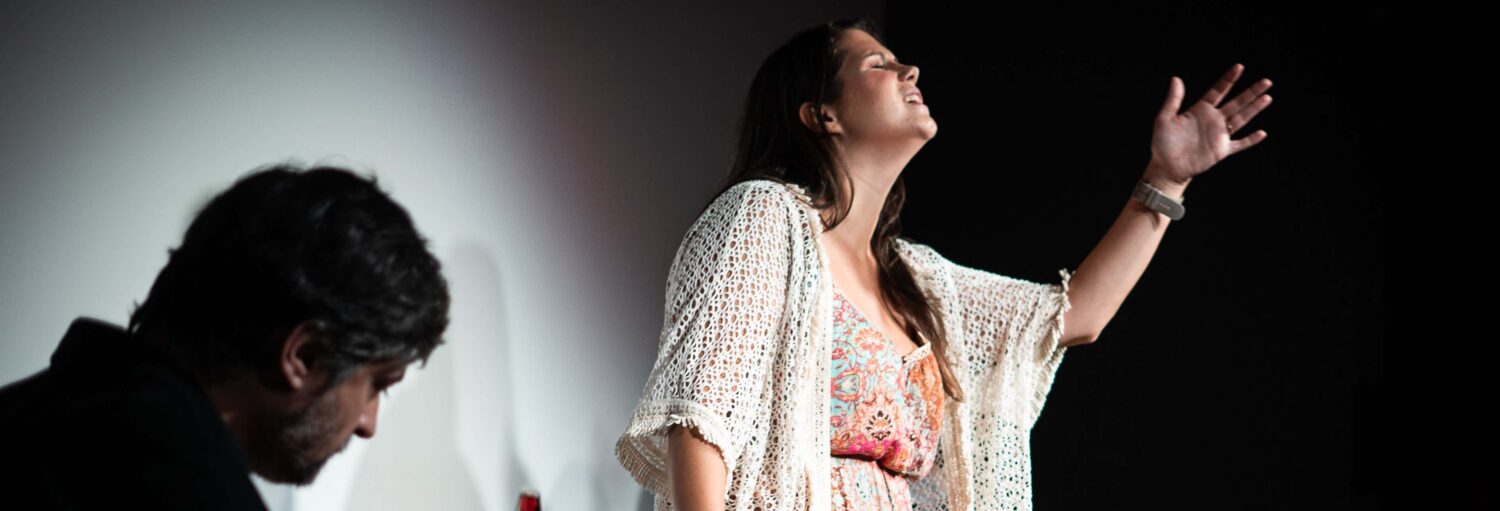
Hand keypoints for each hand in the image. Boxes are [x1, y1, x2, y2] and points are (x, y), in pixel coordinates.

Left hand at [1147, 63, 1272, 192]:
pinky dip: (1250, 140)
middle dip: (1251, 92)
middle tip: (1266, 81)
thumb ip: (1173, 99)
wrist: (1166, 166)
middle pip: (1236, 103)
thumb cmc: (1163, 143)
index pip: (1218, 91)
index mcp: (1200, 110)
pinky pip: (1239, 144)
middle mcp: (1213, 120)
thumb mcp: (1164, 118)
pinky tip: (1262, 133)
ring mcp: (1219, 135)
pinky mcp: (1221, 150)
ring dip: (1254, 109)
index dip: (1228, 80)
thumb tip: (1176, 78)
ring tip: (1267, 97)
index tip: (1239, 67)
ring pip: (1241, 119)